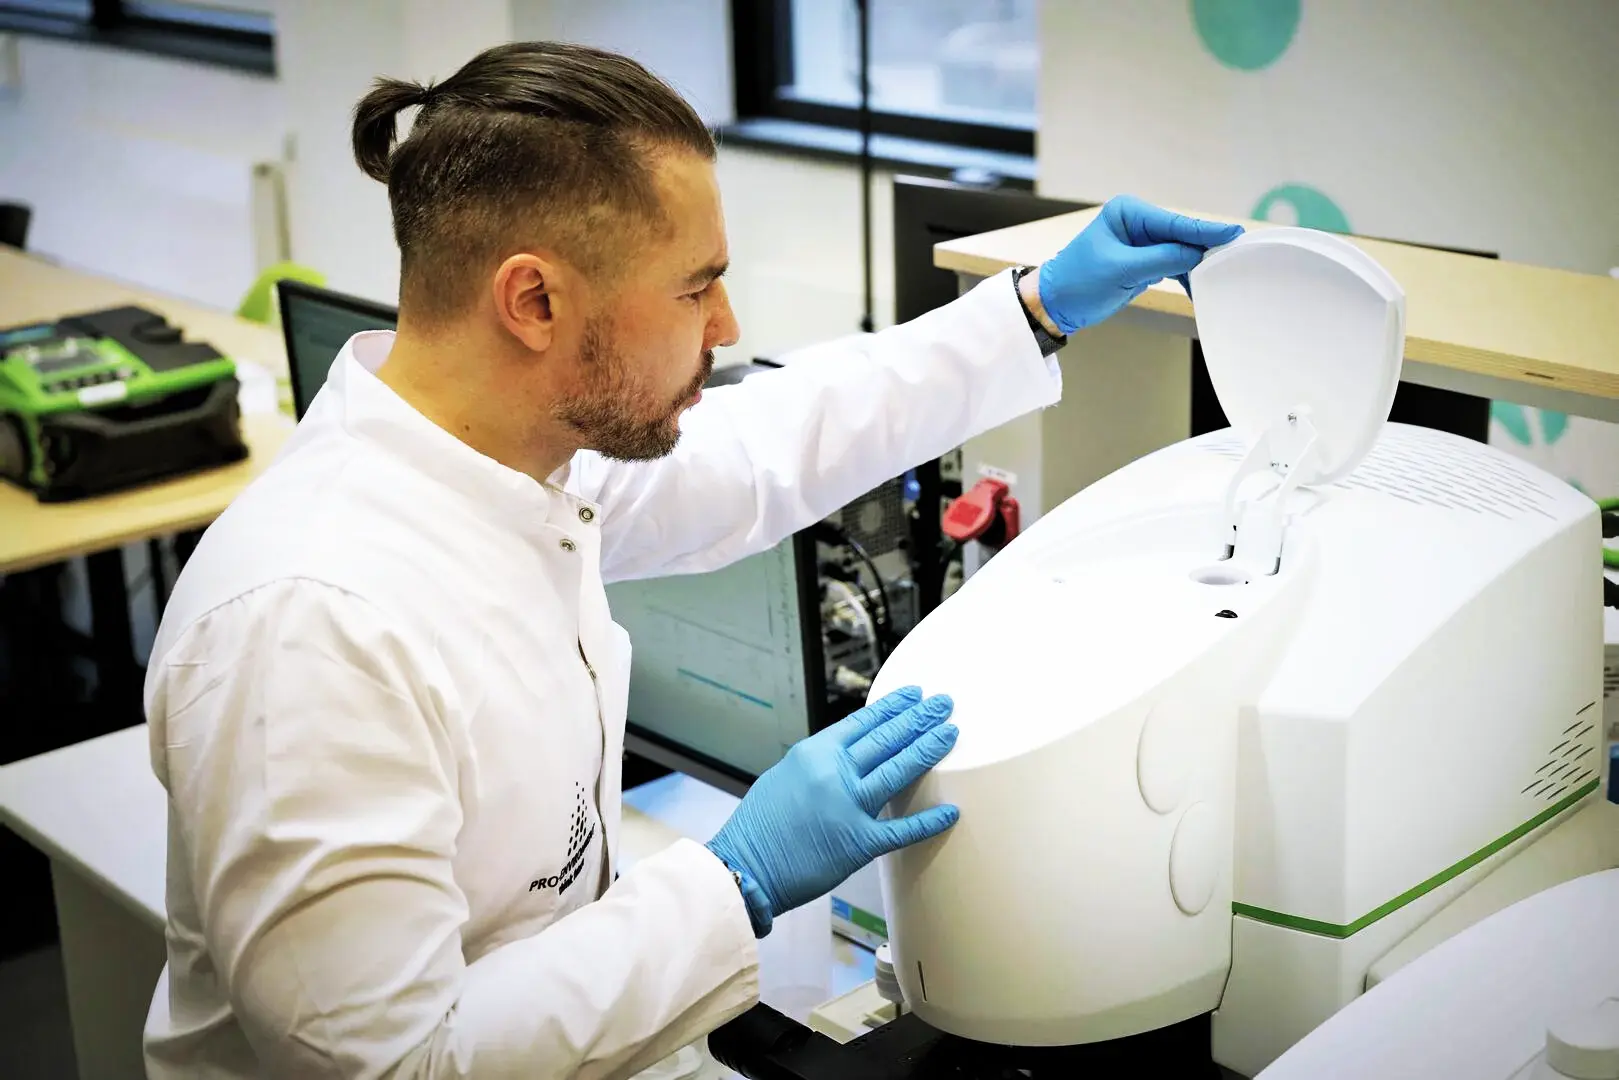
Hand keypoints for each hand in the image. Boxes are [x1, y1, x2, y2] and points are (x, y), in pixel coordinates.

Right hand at [705, 687, 958, 934]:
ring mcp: (847, 807)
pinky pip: (901, 830)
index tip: (915, 694)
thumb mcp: (785, 776)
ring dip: (928, 750)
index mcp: (814, 753)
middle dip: (920, 719)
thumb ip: (819, 763)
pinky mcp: (857, 844)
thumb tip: (850, 754)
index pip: (863, 721)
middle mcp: (832, 774)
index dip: (893, 706)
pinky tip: (951, 811)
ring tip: (950, 734)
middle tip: (944, 704)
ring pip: (898, 771)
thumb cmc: (761, 827)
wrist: (746, 867)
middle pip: (887, 739)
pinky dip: (928, 821)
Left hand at [1037, 195, 1243, 333]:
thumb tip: (1198, 254)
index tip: (1233, 233)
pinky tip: (1199, 288)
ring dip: (1196, 267)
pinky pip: (1173, 266)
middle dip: (1204, 249)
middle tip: (1234, 258)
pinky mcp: (1144, 262)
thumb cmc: (1078, 281)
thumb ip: (1163, 259)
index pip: (1174, 222)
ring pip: (1180, 252)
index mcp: (1128, 213)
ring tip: (1218, 279)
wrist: (1055, 305)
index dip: (1204, 231)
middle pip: (1181, 235)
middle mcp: (1137, 223)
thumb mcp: (1122, 270)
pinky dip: (1185, 278)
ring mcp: (1142, 243)